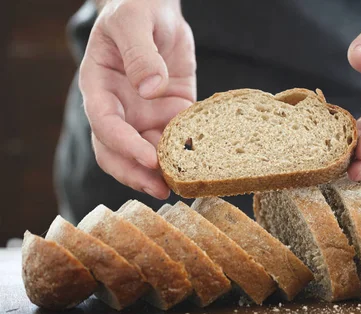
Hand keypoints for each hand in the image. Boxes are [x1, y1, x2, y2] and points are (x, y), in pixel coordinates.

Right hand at [79, 0, 195, 198]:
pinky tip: (201, 165)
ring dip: (161, 173)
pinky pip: (175, 140)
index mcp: (100, 88)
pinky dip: (184, 155)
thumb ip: (139, 53)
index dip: (125, 146)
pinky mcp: (171, 114)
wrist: (158, 9)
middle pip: (118, 153)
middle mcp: (120, 108)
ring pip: (146, 154)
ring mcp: (144, 115)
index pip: (106, 125)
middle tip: (161, 189)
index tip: (149, 159)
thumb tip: (150, 88)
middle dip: (136, 174)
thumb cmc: (137, 9)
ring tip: (183, 186)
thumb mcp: (134, 22)